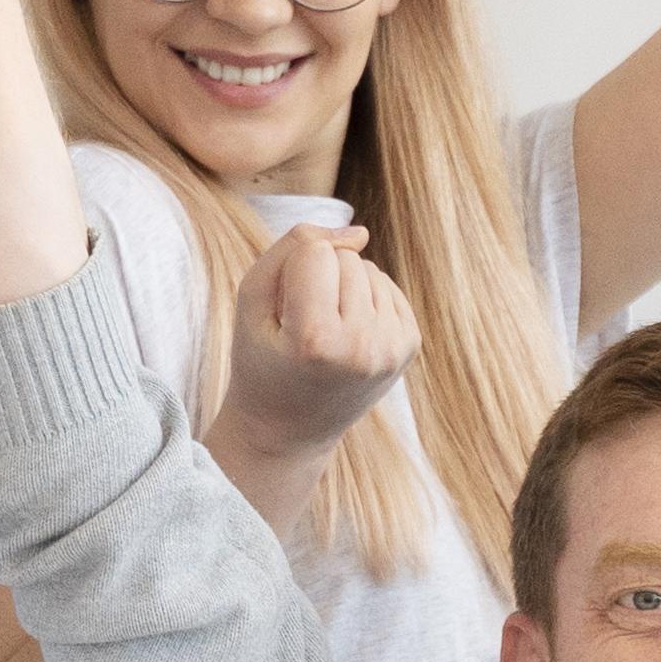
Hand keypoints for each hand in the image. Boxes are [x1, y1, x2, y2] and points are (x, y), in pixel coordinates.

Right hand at [222, 220, 419, 481]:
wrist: (290, 428)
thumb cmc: (262, 359)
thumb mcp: (252, 298)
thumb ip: (292, 247)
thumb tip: (360, 232)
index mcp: (316, 339)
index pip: (315, 251)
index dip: (290, 269)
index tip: (280, 312)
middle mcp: (362, 345)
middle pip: (346, 257)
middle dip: (319, 277)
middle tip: (300, 325)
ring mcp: (391, 348)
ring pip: (368, 268)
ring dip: (343, 288)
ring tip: (324, 330)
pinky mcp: (409, 346)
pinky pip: (386, 286)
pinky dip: (363, 299)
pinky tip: (345, 332)